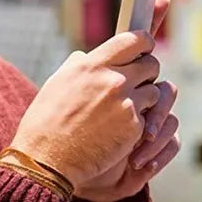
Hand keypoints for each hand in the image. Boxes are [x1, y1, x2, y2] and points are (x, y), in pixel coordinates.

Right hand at [10, 29, 161, 190]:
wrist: (46, 161)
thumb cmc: (46, 122)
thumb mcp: (57, 83)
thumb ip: (79, 65)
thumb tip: (90, 55)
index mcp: (92, 66)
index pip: (135, 39)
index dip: (145, 43)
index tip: (145, 48)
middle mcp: (113, 81)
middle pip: (152, 64)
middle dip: (147, 73)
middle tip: (138, 82)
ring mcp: (126, 104)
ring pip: (155, 92)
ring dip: (145, 99)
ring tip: (125, 109)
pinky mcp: (135, 127)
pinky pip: (149, 117)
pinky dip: (140, 122)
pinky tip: (120, 129)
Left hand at [78, 79, 180, 201]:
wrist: (68, 172)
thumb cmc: (67, 138)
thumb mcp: (71, 106)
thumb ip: (85, 81)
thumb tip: (86, 60)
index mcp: (125, 86)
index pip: (147, 69)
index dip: (150, 76)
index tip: (135, 93)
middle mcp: (142, 102)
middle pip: (167, 92)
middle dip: (157, 113)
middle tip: (144, 133)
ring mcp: (153, 124)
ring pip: (171, 121)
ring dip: (156, 142)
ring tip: (134, 160)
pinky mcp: (159, 147)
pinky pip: (173, 143)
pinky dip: (160, 156)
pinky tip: (140, 166)